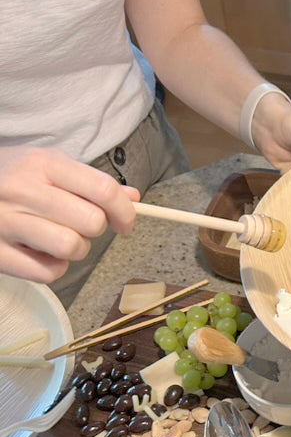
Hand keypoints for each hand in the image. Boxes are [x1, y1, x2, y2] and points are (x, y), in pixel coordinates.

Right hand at [0, 147, 138, 282]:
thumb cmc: (9, 177)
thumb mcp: (46, 165)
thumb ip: (89, 181)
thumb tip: (133, 197)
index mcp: (42, 163)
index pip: (103, 190)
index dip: (125, 211)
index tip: (125, 223)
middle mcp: (23, 190)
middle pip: (92, 222)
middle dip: (95, 229)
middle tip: (80, 226)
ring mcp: (5, 222)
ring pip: (72, 247)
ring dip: (76, 250)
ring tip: (59, 239)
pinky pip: (48, 273)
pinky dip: (53, 268)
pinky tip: (40, 253)